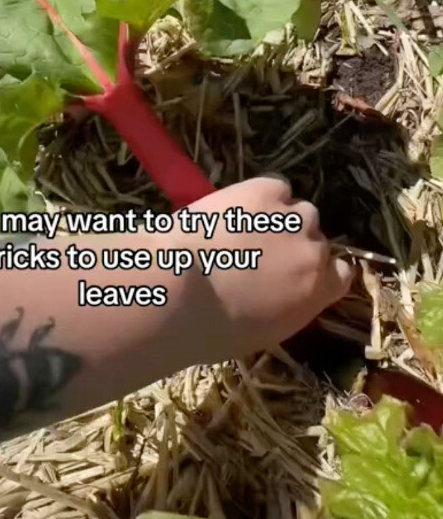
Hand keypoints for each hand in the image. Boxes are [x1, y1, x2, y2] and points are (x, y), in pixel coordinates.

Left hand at [174, 175, 353, 359]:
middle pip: (317, 239)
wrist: (179, 289)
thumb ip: (282, 306)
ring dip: (278, 218)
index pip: (339, 273)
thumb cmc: (209, 326)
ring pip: (299, 211)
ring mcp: (292, 219)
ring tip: (243, 226)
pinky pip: (274, 187)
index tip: (294, 269)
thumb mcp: (260, 331)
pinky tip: (234, 206)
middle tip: (259, 249)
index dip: (317, 268)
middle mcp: (314, 253)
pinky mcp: (264, 192)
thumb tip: (274, 295)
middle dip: (293, 244)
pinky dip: (257, 194)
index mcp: (317, 292)